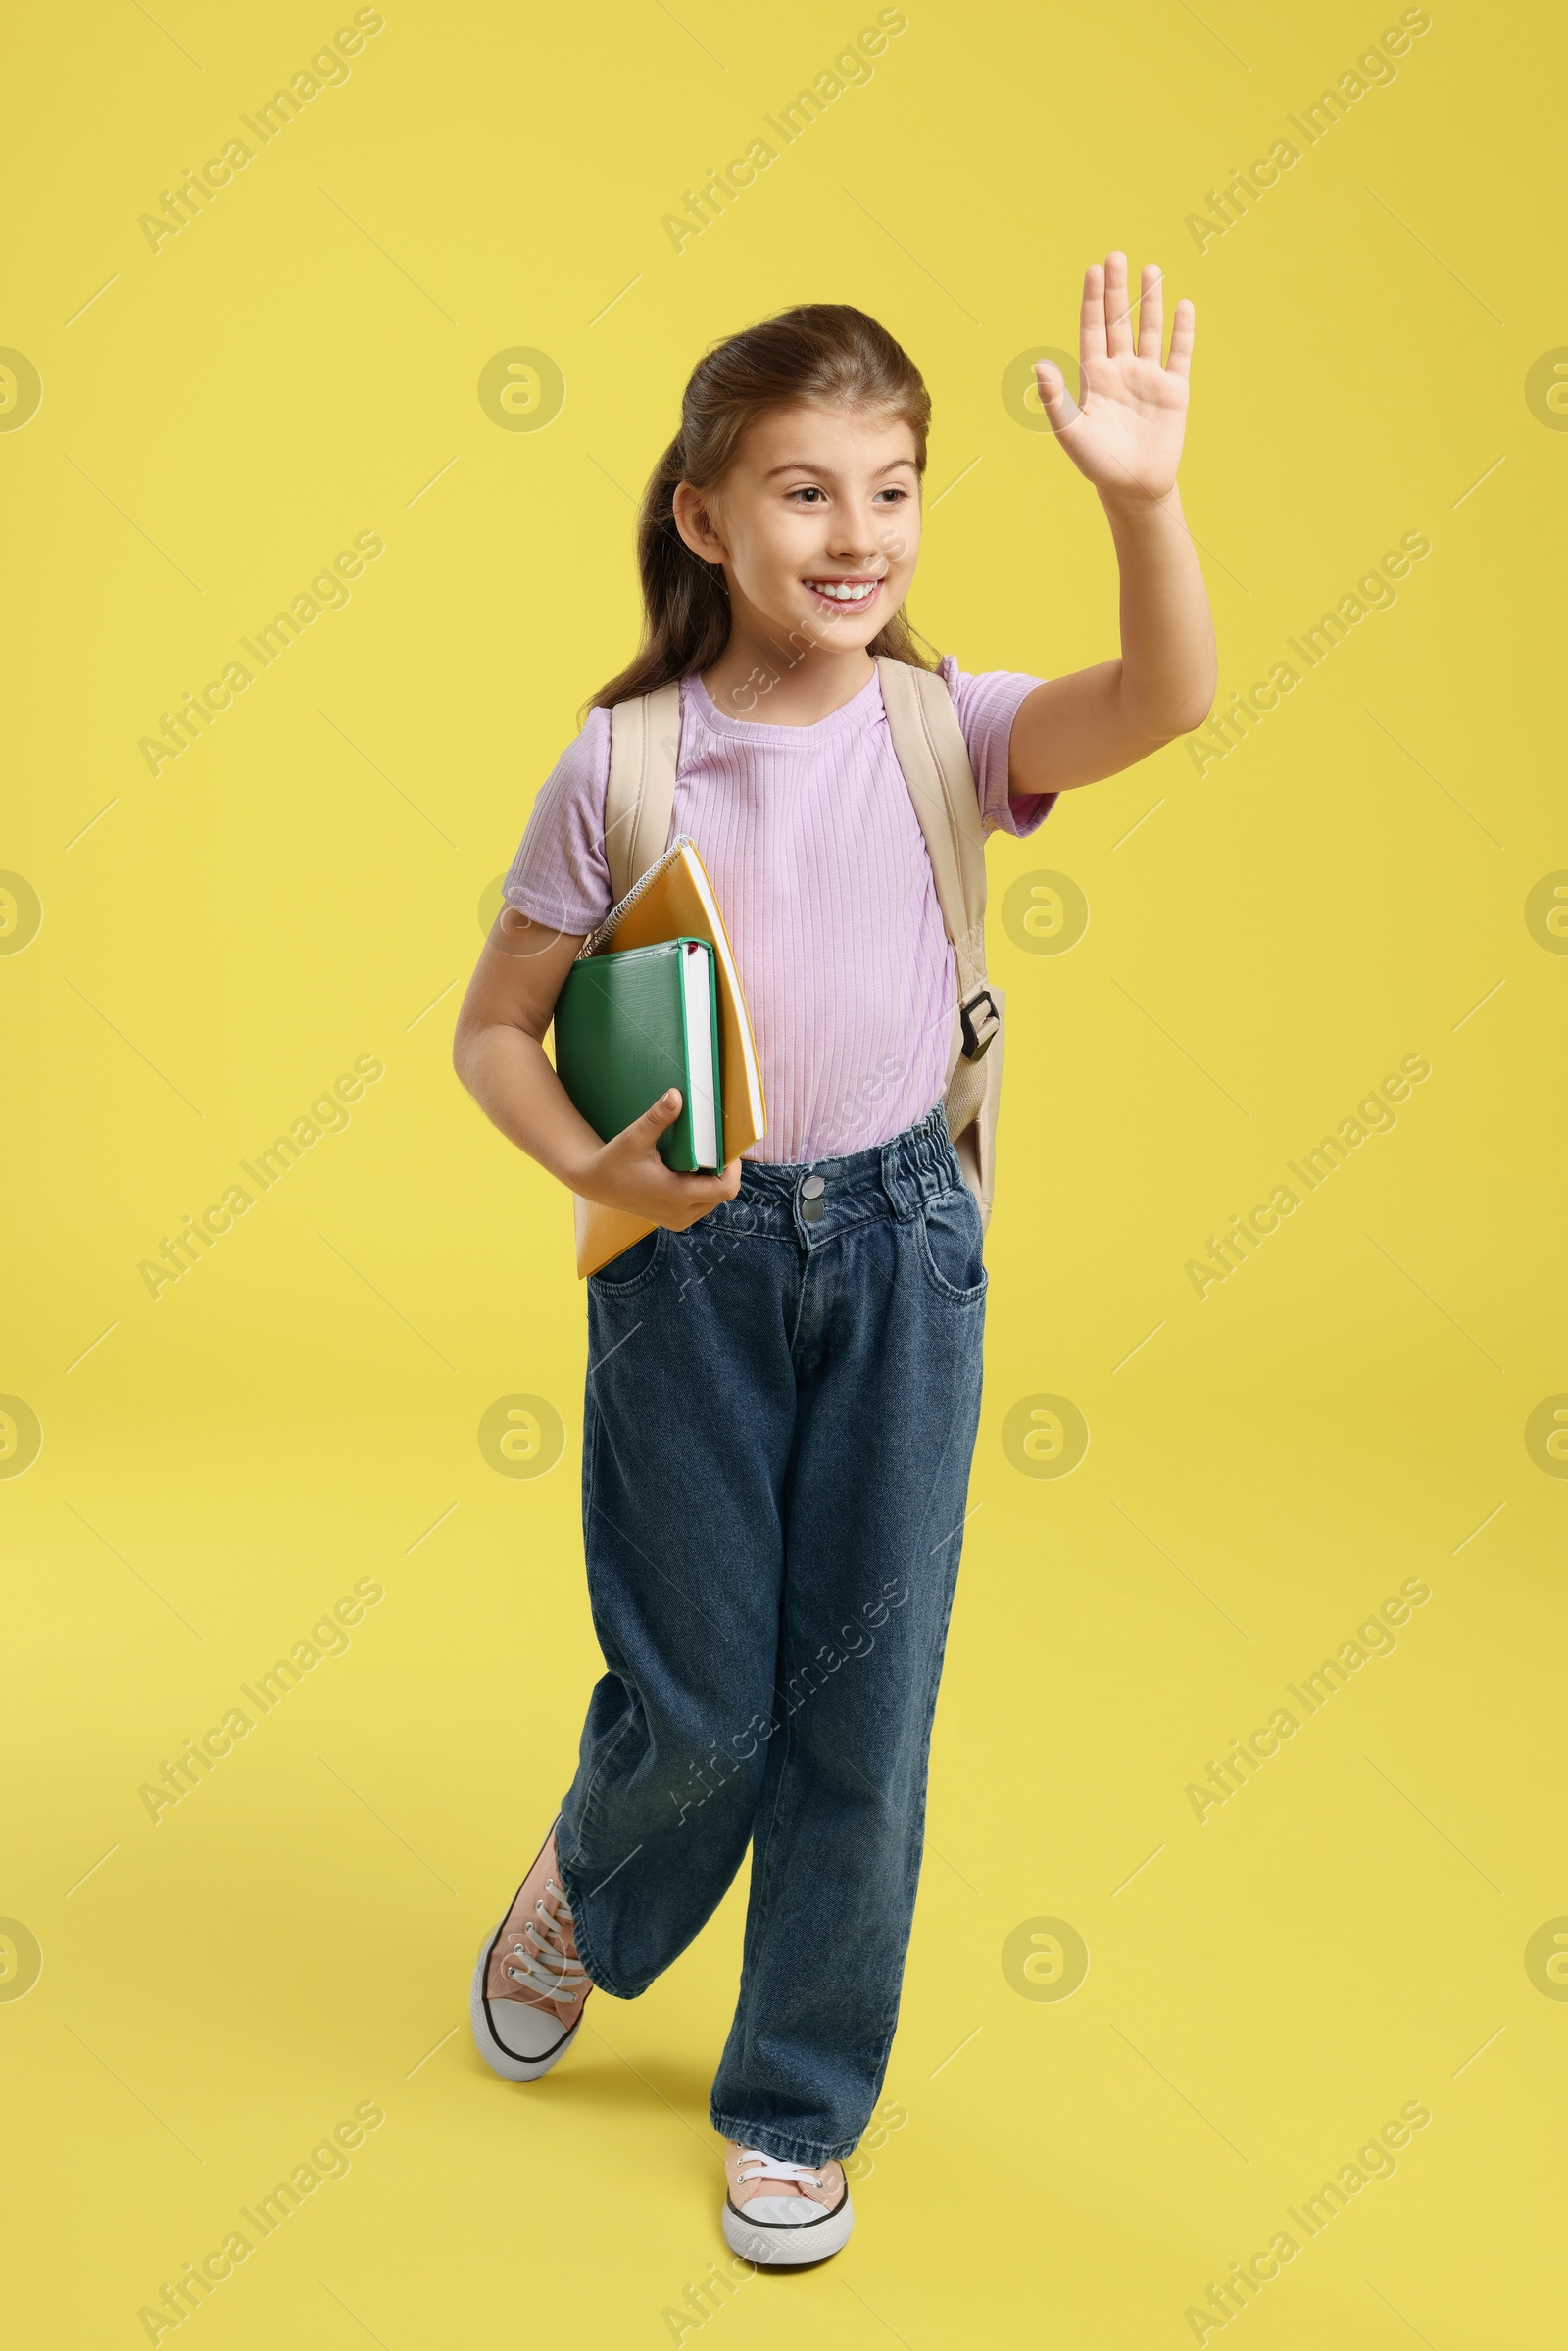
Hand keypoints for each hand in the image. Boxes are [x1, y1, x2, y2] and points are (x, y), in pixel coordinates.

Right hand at [576, 1087, 741, 1229]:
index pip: (725, 1189)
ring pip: (713, 1201)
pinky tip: (691, 1168)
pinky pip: (701, 1205)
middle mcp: (680, 1214)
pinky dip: (702, 1188)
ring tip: (703, 1156)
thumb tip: (676, 1095)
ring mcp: (678, 1220)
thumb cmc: (613, 1160)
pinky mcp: (674, 1220)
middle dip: (723, 1170)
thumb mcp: (634, 1138)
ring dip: (713, 1180)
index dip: (734, 1168)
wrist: (593, 1183)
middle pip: (723, 1193)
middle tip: (715, 1146)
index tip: (726, 1147)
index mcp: (675, 1196)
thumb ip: (657, 1118)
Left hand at [1034, 255, 1193, 506]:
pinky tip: (1182, 305)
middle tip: (1117, 255)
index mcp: (1094, 377)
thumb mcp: (1072, 432)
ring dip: (1150, 301)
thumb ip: (1055, 399)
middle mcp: (1121, 371)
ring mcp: (1148, 378)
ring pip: (1149, 330)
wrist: (1134, 489)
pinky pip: (1178, 354)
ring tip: (1151, 269)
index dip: (1093, 300)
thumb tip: (1038, 366)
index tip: (1093, 269)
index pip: (1093, 329)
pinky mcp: (1173, 391)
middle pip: (1119, 321)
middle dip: (1118, 290)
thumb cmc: (1098, 463)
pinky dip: (1181, 331)